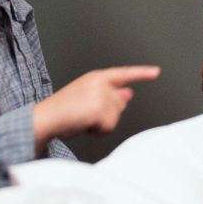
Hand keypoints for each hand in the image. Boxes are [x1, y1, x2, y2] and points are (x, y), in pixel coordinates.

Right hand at [33, 65, 156, 150]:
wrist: (46, 118)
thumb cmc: (62, 110)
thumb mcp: (87, 97)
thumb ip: (109, 94)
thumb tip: (129, 93)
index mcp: (96, 77)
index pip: (123, 73)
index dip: (141, 73)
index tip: (156, 72)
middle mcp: (101, 82)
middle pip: (121, 102)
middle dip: (108, 113)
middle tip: (87, 115)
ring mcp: (101, 95)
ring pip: (116, 116)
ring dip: (102, 123)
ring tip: (84, 120)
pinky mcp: (100, 108)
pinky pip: (109, 127)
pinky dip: (98, 131)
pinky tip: (85, 126)